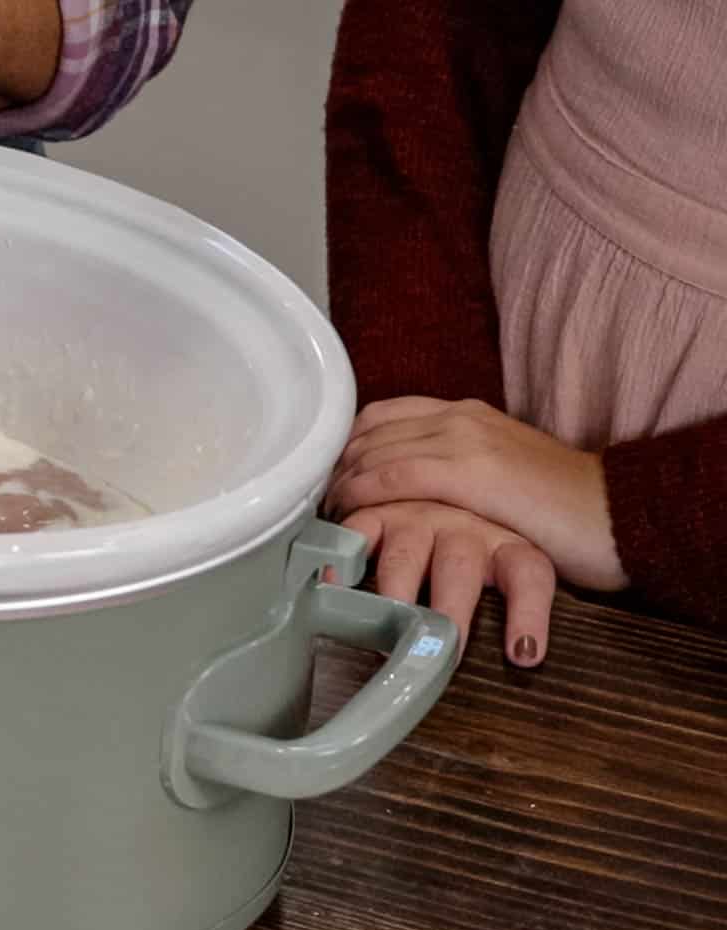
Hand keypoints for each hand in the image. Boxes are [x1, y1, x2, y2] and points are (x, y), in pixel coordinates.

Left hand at [326, 398, 626, 591]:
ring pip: (373, 452)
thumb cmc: (561, 508)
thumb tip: (411, 493)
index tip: (327, 478)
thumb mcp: (498, 475)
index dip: (345, 446)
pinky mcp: (467, 472)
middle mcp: (459, 417)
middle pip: (368, 433)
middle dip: (332, 466)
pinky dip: (359, 494)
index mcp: (466, 413)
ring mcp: (463, 440)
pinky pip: (392, 477)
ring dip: (338, 484)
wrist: (616, 513)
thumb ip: (454, 471)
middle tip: (313, 502)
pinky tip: (344, 514)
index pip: (382, 416)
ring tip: (323, 515)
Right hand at [341, 500, 555, 666]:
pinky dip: (343, 559)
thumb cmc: (474, 529)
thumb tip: (524, 654)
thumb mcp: (517, 552)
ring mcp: (417, 519)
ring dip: (395, 596)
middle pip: (459, 572)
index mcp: (505, 540)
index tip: (524, 653)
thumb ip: (518, 596)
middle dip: (447, 614)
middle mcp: (462, 528)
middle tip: (437, 652)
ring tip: (382, 636)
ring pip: (406, 558)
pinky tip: (334, 580)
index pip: (529, 574)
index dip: (529, 614)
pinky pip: (356, 533)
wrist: (436, 476)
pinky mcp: (377, 512)